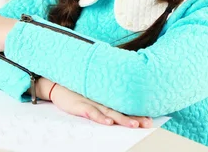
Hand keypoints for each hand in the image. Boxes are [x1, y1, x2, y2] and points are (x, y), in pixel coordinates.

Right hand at [37, 78, 151, 128]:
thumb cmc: (76, 90)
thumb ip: (105, 97)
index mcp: (105, 97)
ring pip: (109, 112)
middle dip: (134, 117)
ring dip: (121, 119)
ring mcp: (91, 102)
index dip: (137, 112)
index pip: (124, 106)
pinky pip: (92, 112)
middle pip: (120, 110)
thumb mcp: (93, 93)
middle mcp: (101, 99)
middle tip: (147, 123)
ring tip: (134, 124)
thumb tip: (119, 103)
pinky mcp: (80, 105)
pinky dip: (100, 117)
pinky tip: (108, 122)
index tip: (150, 119)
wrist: (57, 84)